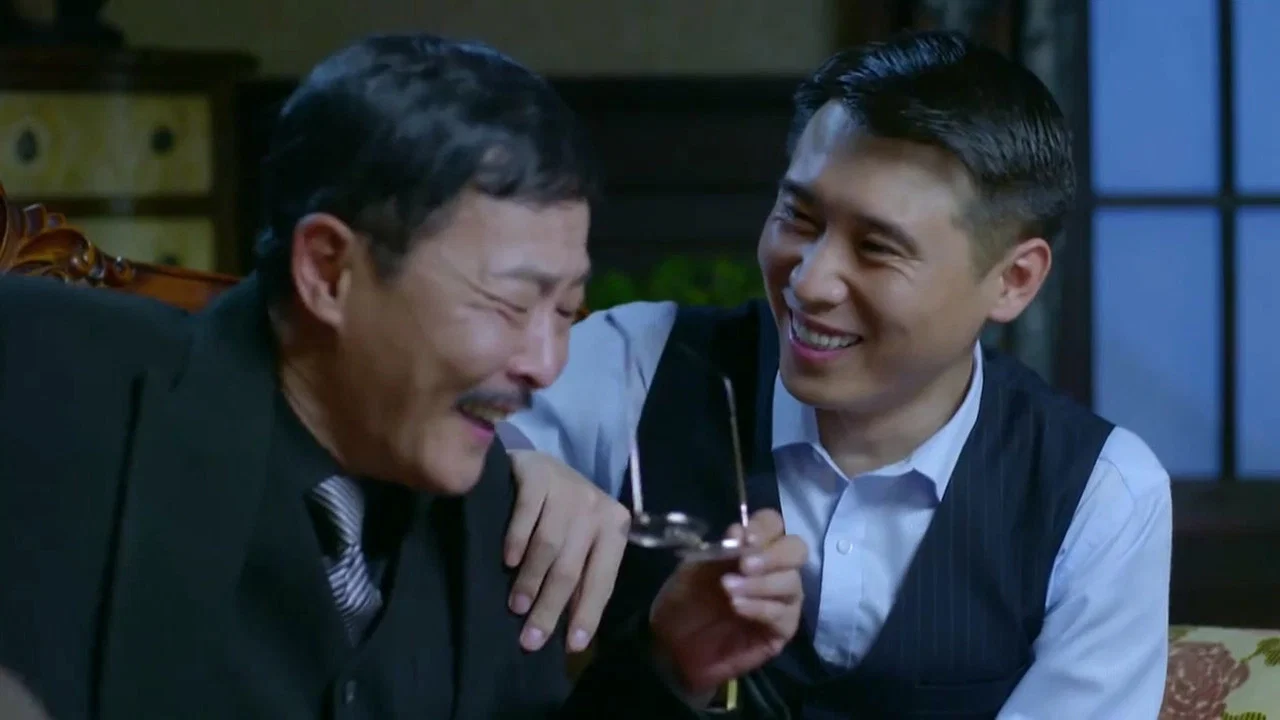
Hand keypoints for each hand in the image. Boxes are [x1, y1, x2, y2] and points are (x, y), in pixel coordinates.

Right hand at [505, 449, 629, 652]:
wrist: (536, 466)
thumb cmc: (561, 514)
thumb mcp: (579, 543)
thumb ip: (579, 578)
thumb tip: (571, 636)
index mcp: (615, 527)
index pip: (602, 579)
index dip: (587, 614)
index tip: (571, 646)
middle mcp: (596, 506)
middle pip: (571, 568)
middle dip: (550, 608)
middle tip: (530, 638)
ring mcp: (567, 487)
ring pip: (548, 545)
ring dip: (530, 580)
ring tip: (515, 605)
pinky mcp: (538, 473)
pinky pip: (526, 514)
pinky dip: (516, 539)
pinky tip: (507, 560)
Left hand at [648, 509, 805, 699]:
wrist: (673, 644)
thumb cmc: (685, 600)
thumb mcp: (695, 567)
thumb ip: (720, 549)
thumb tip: (740, 532)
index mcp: (753, 548)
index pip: (773, 525)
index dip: (763, 527)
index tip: (742, 538)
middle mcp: (774, 570)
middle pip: (796, 550)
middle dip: (772, 555)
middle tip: (744, 565)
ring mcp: (782, 600)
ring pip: (792, 583)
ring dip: (759, 583)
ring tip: (728, 590)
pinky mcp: (781, 631)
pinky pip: (782, 614)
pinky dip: (759, 607)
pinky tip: (737, 607)